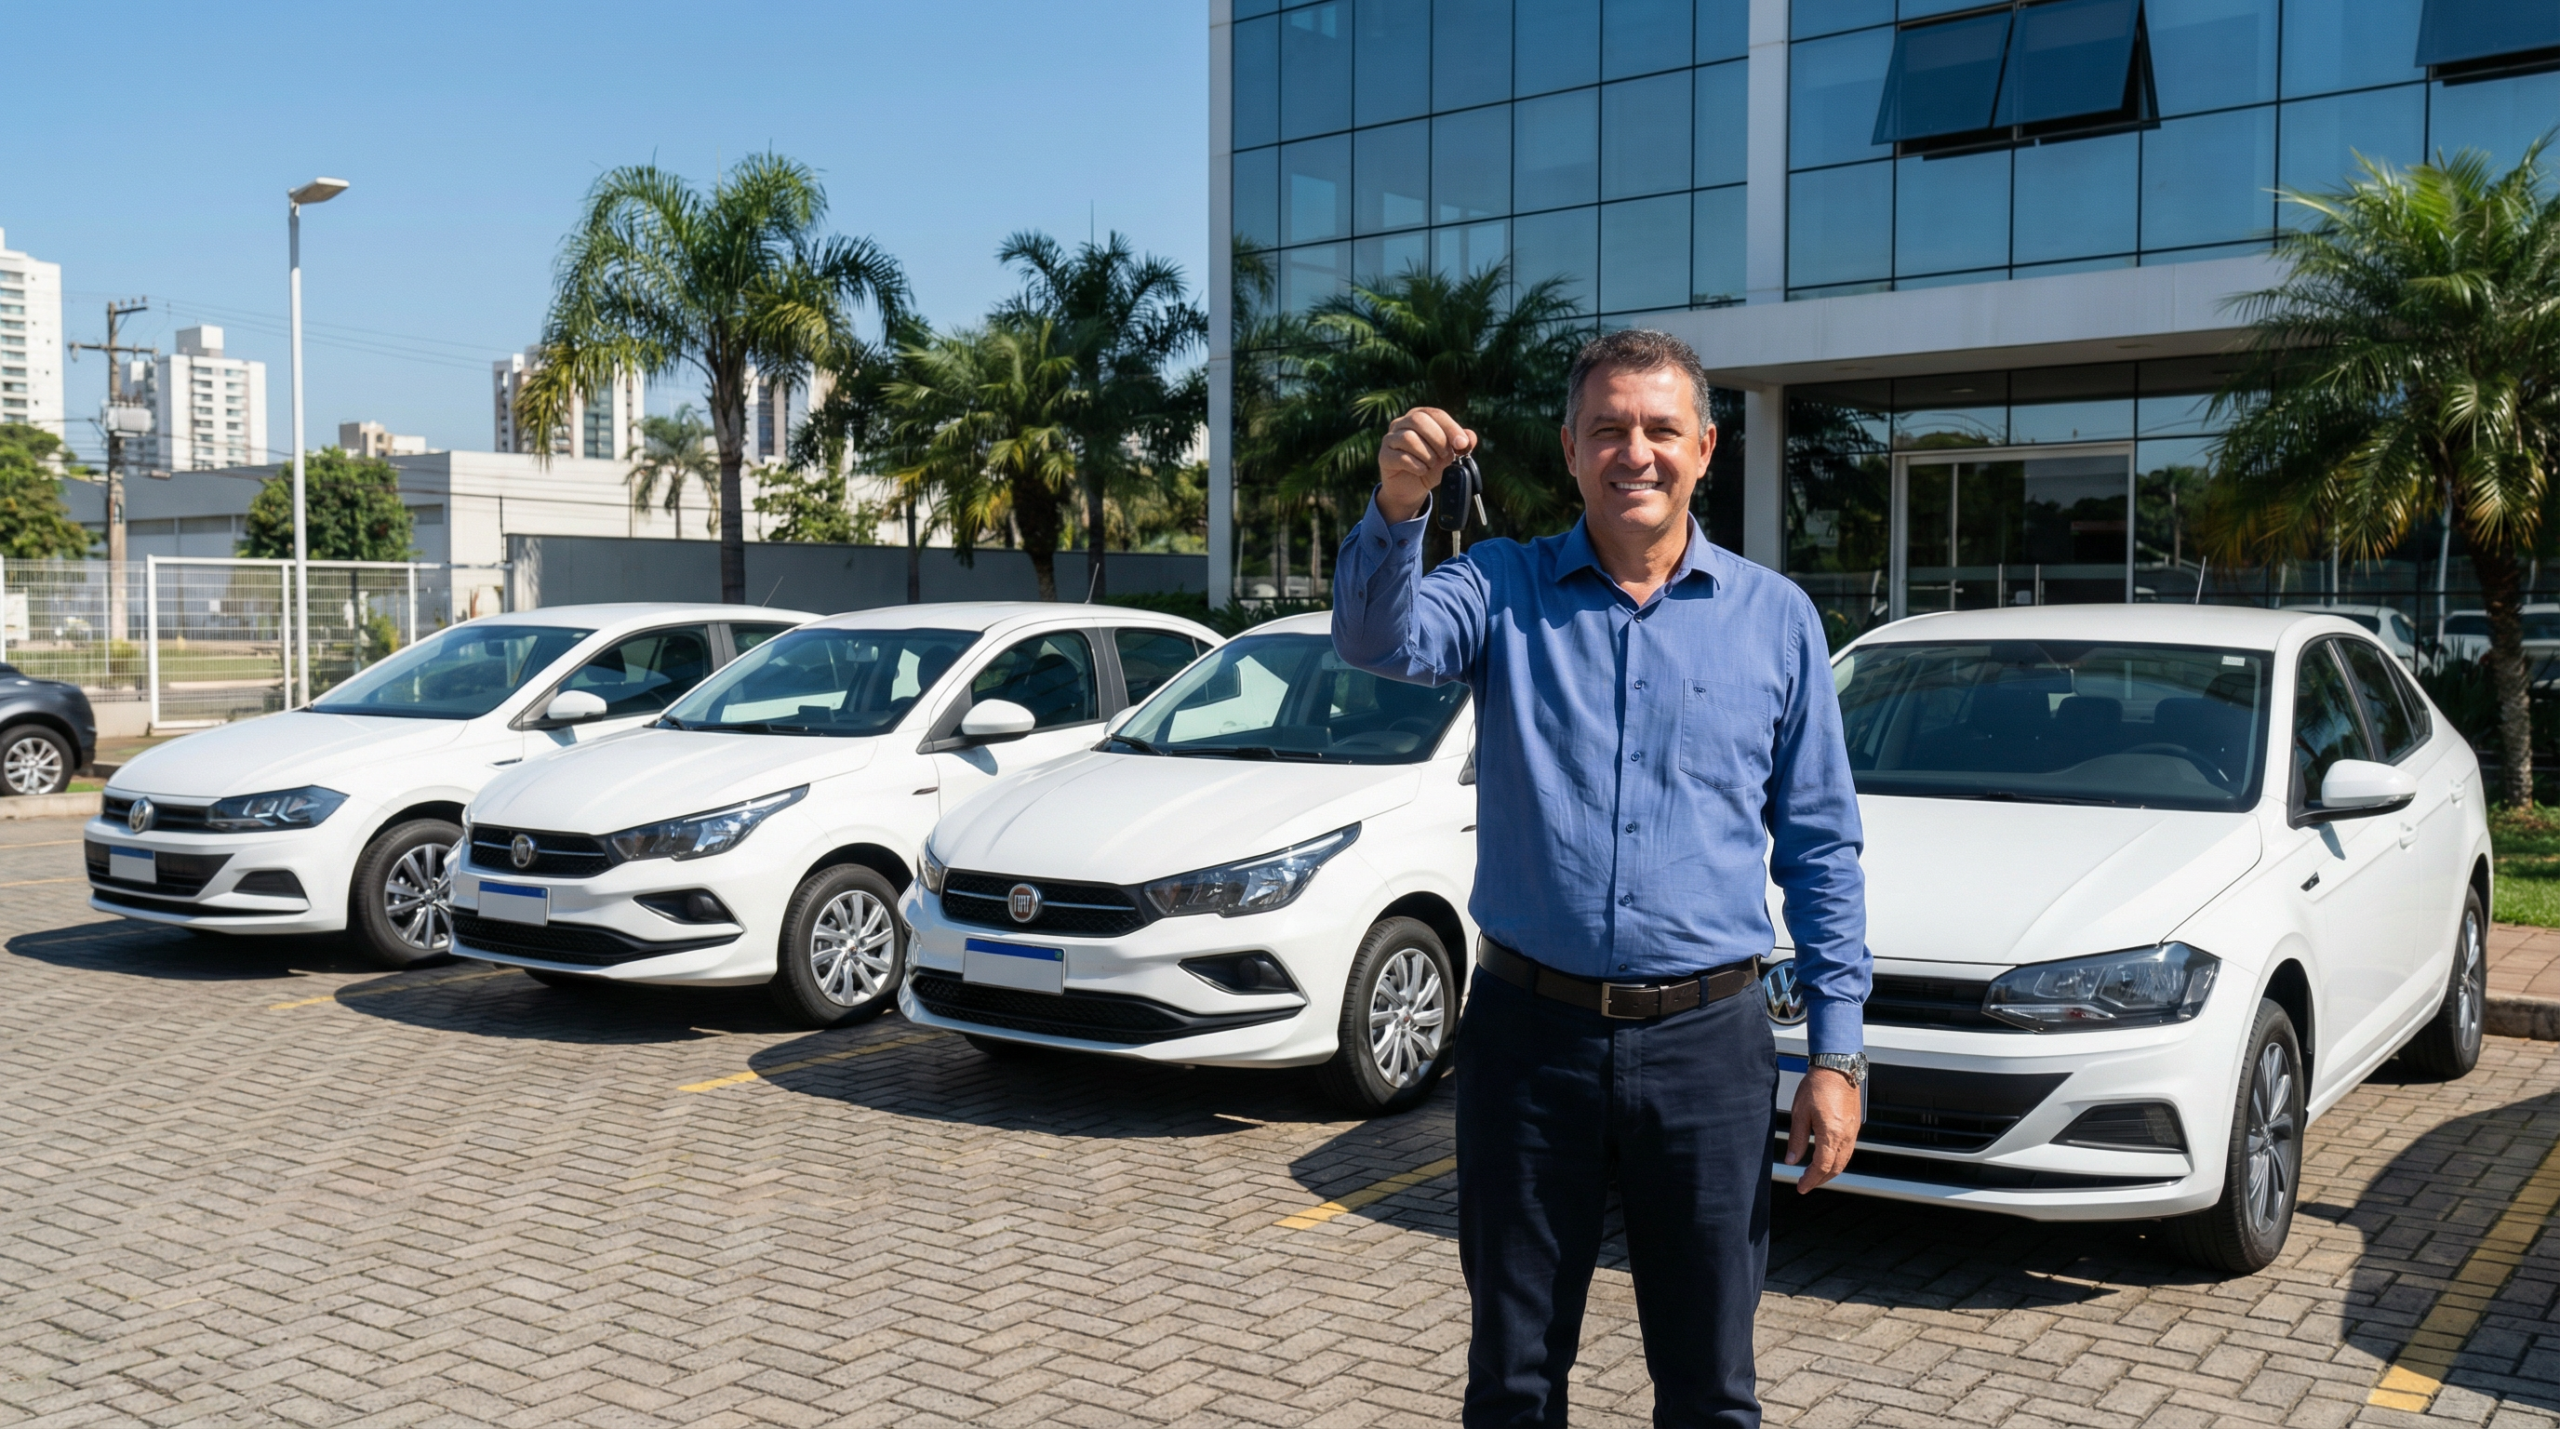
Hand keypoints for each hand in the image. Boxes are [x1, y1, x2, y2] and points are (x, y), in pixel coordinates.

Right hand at [1376, 407, 1476, 522]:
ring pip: (1408, 438)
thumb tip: (1470, 437)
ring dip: (1426, 454)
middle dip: (1438, 439)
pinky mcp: (1384, 456)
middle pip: (1418, 420)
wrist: (1412, 489)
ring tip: (1431, 465)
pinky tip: (1421, 471)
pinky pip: (1400, 456)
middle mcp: (1402, 423)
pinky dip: (1416, 465)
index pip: (1436, 414)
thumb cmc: (1430, 467)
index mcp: (1420, 417)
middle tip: (1445, 456)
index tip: (1461, 444)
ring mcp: (1390, 439)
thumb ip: (1462, 445)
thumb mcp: (1450, 455)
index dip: (1451, 428)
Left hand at [1785, 1067, 1859, 1192]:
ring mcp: (1853, 1131)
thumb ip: (1797, 1139)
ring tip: (1815, 1175)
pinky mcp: (1855, 1125)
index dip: (1811, 1179)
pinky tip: (1827, 1158)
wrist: (1836, 1067)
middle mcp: (1846, 1135)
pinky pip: (1848, 1150)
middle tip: (1806, 1183)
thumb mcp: (1800, 1113)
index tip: (1801, 1186)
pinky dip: (1838, 1160)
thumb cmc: (1818, 1085)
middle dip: (1821, 1179)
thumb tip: (1792, 1160)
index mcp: (1832, 1134)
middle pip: (1836, 1168)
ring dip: (1831, 1171)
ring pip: (1844, 1160)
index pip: (1822, 1167)